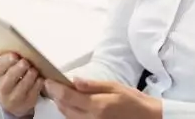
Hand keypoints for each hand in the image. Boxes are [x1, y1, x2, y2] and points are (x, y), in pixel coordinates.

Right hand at [0, 42, 43, 117]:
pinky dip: (39, 81)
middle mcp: (2, 87)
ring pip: (26, 80)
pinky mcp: (27, 101)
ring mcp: (15, 96)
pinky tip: (38, 77)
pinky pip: (37, 88)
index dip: (6, 61)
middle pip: (12, 74)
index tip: (14, 55)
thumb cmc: (4, 80)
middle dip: (21, 66)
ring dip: (32, 72)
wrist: (12, 103)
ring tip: (33, 68)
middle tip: (25, 61)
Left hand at [45, 79, 160, 118]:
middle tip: (52, 84)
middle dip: (56, 96)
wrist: (146, 118)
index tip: (48, 80)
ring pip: (68, 116)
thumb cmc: (133, 100)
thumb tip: (74, 80)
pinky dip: (69, 112)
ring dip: (61, 104)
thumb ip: (93, 85)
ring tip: (61, 93)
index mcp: (97, 106)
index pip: (68, 97)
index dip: (54, 89)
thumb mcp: (114, 87)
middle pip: (64, 108)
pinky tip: (72, 103)